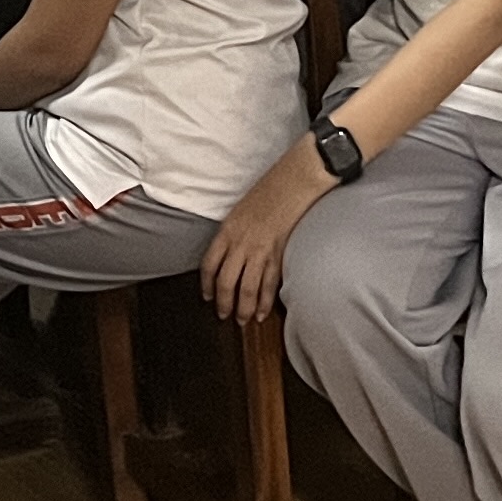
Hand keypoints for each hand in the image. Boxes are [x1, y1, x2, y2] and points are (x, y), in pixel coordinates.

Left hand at [200, 145, 338, 323]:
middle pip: (225, 282)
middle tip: (223, 316)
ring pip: (246, 288)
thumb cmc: (270, 189)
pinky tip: (261, 312)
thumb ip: (234, 232)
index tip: (207, 296)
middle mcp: (240, 243)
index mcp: (227, 230)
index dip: (206, 285)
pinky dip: (264, 301)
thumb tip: (231, 252)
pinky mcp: (279, 254)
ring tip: (242, 320)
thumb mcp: (241, 209)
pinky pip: (269, 284)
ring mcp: (260, 250)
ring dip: (242, 308)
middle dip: (223, 303)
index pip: (209, 265)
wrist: (295, 180)